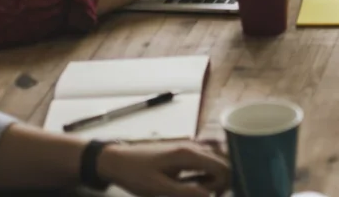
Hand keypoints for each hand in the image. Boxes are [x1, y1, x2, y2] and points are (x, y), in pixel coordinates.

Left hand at [96, 139, 229, 196]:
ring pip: (215, 160)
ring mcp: (189, 146)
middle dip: (221, 181)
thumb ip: (185, 192)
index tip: (213, 196)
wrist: (115, 159)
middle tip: (205, 195)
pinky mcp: (183, 150)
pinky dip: (205, 172)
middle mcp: (193, 146)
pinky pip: (204, 159)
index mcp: (189, 155)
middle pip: (223, 161)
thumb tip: (209, 195)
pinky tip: (194, 182)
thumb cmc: (134, 174)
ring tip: (200, 190)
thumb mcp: (158, 188)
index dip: (223, 185)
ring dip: (213, 176)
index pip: (222, 167)